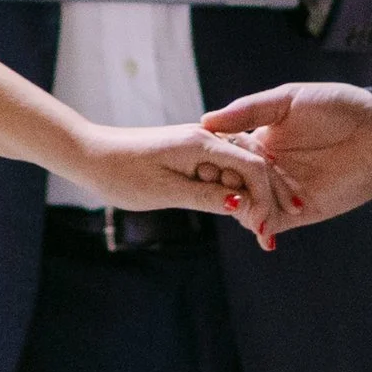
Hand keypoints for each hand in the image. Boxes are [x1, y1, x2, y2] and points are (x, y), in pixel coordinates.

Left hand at [66, 121, 286, 241]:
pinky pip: (223, 170)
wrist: (90, 155)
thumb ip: (207, 196)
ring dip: (255, 196)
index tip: (269, 232)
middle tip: (281, 233)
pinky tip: (242, 210)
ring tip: (268, 227)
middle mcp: (205, 138)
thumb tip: (244, 204)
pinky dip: (236, 190)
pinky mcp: (190, 153)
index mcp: (201, 143)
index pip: (252, 167)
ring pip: (240, 168)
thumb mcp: (166, 192)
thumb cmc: (122, 174)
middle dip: (269, 198)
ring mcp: (198, 144)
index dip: (267, 199)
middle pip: (252, 165)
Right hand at [202, 81, 371, 233]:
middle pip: (233, 182)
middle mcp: (268, 167)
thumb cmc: (339, 106)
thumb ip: (248, 110)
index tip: (197, 159)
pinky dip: (261, 224)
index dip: (210, 157)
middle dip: (221, 185)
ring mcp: (284, 190)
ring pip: (249, 204)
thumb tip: (204, 121)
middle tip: (213, 184)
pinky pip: (273, 221)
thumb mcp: (288, 99)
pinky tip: (255, 222)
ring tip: (233, 203)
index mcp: (260, 138)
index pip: (225, 152)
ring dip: (240, 205)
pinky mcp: (303, 211)